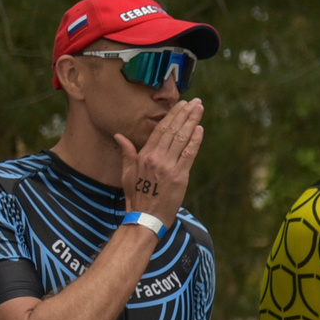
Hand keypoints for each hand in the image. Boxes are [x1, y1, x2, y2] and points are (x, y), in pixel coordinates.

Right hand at [116, 96, 205, 221]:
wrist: (145, 217)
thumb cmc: (136, 196)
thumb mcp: (127, 173)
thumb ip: (127, 152)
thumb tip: (119, 136)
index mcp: (144, 155)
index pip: (160, 130)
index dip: (171, 116)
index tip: (181, 105)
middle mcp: (156, 158)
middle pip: (172, 130)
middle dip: (185, 114)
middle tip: (196, 102)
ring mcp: (168, 167)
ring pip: (181, 139)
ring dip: (192, 122)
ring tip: (199, 109)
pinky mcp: (180, 176)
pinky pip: (189, 154)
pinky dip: (195, 141)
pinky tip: (200, 129)